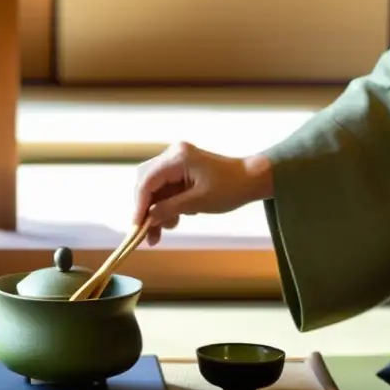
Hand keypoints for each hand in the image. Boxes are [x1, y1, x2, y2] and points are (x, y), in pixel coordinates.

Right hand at [132, 142, 273, 245]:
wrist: (252, 179)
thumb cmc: (230, 188)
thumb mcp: (198, 202)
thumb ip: (169, 209)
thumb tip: (146, 220)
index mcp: (177, 157)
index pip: (147, 182)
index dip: (140, 206)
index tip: (137, 227)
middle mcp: (172, 155)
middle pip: (146, 183)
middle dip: (146, 209)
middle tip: (149, 233)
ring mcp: (176, 161)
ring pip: (154, 188)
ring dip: (156, 210)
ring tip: (165, 230)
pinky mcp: (180, 170)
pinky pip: (164, 189)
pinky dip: (166, 205)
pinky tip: (174, 219)